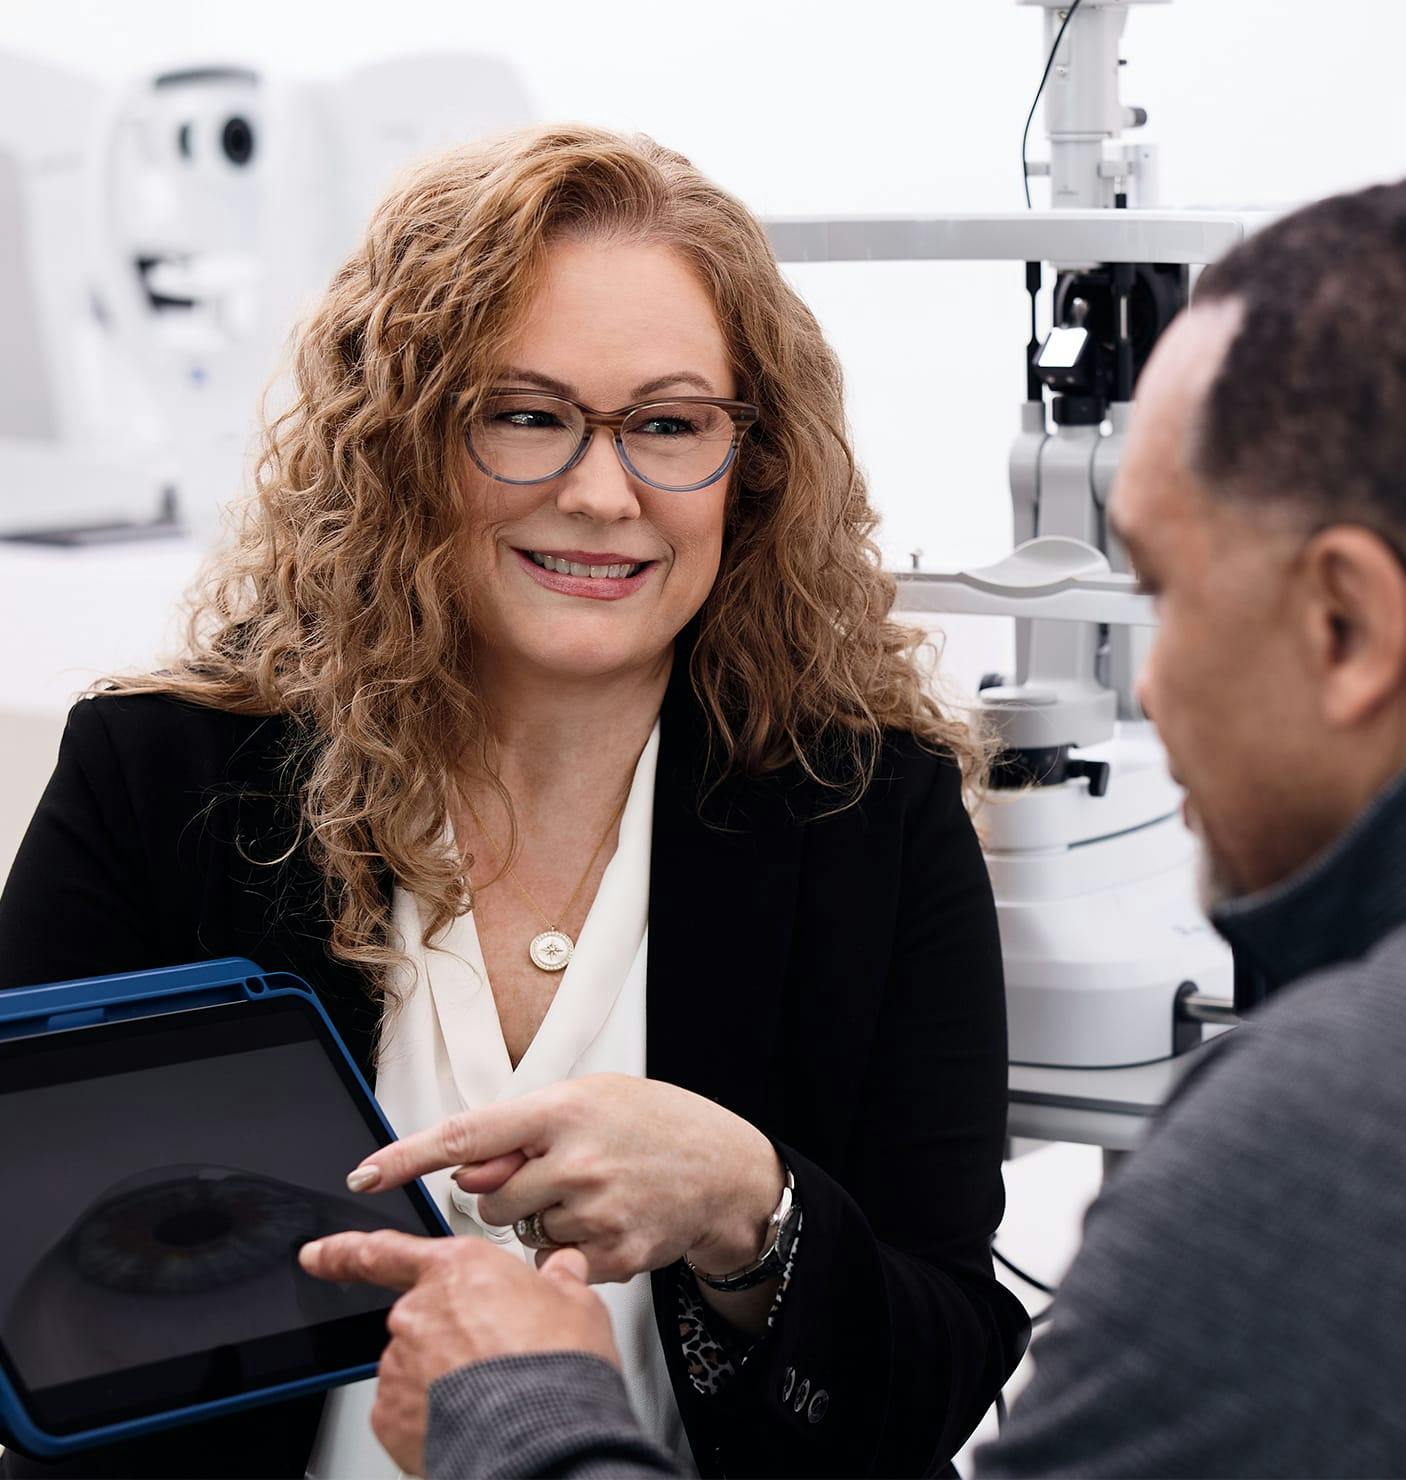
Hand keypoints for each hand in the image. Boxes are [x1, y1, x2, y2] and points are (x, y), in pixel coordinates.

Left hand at [299, 1232, 616, 1476]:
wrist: (542, 1437)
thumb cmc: (557, 1365)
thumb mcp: (577, 1304)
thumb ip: (559, 1280)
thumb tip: (563, 1269)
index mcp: (459, 1269)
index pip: (386, 1252)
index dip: (344, 1252)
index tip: (316, 1254)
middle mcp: (419, 1309)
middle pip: (420, 1318)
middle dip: (448, 1338)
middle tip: (495, 1360)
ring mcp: (399, 1362)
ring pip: (414, 1366)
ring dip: (442, 1378)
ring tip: (492, 1395)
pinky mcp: (390, 1413)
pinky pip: (405, 1408)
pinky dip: (430, 1414)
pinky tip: (468, 1419)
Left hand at [344, 1073, 784, 1283]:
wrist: (723, 1169)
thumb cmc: (652, 1125)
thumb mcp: (586, 1099)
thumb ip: (518, 1134)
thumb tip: (462, 1173)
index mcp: (561, 1111)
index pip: (466, 1135)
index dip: (407, 1156)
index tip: (365, 1172)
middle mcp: (575, 1162)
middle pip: (489, 1200)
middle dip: (507, 1193)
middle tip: (556, 1174)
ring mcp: (594, 1212)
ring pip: (519, 1236)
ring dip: (539, 1222)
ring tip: (590, 1194)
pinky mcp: (611, 1256)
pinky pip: (552, 1265)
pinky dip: (567, 1251)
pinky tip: (604, 1221)